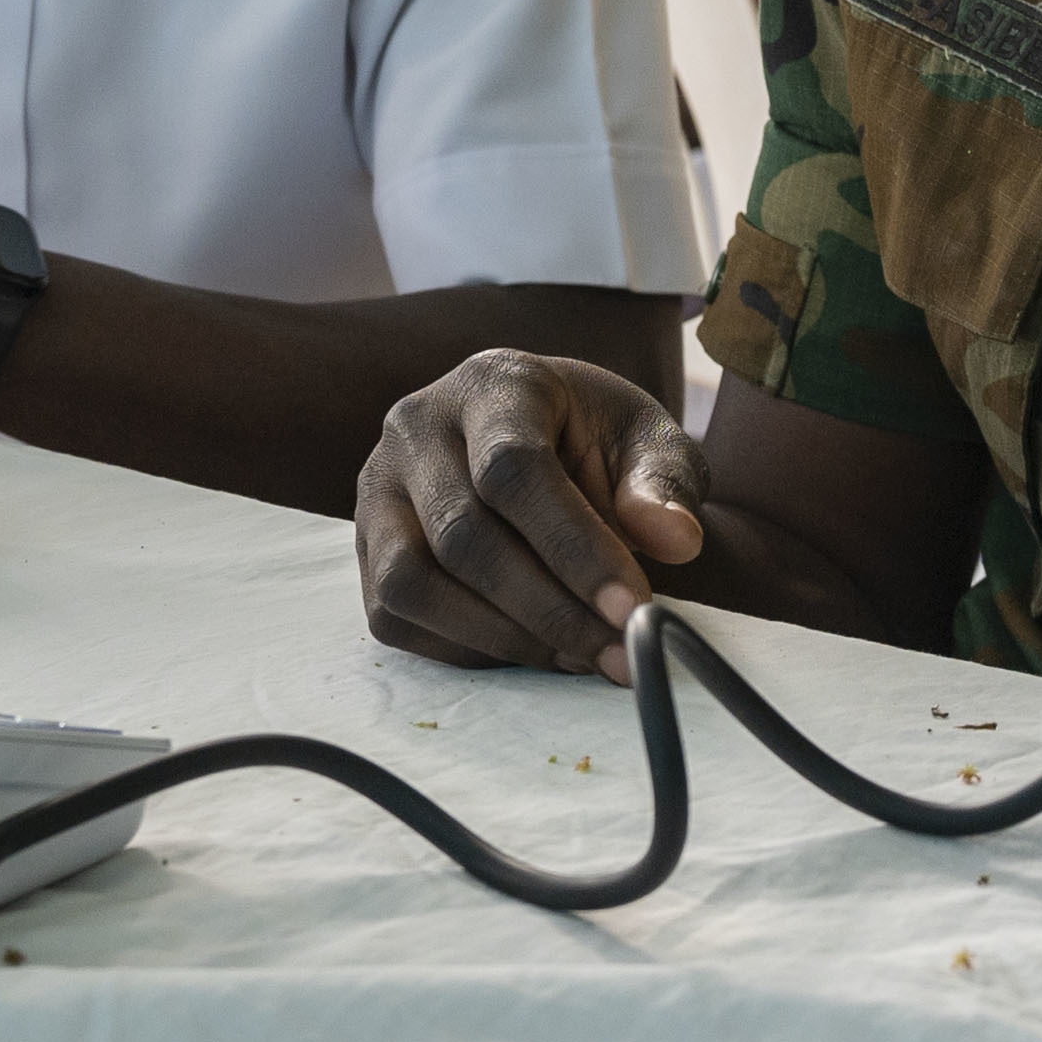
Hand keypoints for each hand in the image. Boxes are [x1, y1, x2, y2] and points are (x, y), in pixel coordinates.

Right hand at [355, 350, 709, 676]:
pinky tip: (534, 652)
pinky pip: (396, 616)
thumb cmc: (596, 440)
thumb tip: (675, 540)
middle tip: (619, 652)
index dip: (574, 547)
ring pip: (413, 583)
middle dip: (550, 609)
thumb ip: (665, 484)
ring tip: (582, 658)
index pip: (514, 468)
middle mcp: (416, 429)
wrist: (542, 442)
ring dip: (503, 638)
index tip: (634, 606)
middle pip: (464, 536)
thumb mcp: (649, 442)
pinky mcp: (366, 548)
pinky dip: (467, 649)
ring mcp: (378, 490)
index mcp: (492, 383)